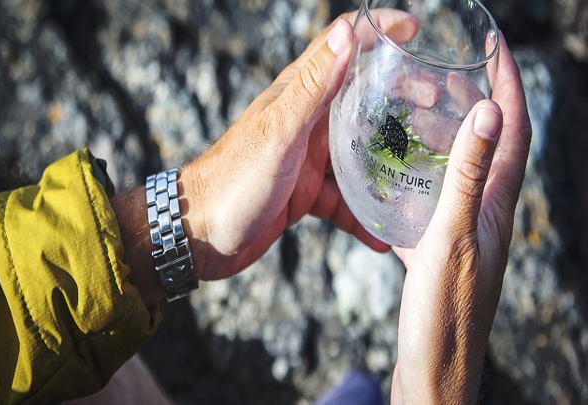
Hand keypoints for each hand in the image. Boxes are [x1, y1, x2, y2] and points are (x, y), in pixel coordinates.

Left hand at [180, 10, 419, 280]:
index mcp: (296, 97)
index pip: (339, 47)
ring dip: (388, 159)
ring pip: (357, 152)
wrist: (200, 235)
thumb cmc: (233, 180)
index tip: (414, 29)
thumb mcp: (278, 132)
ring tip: (423, 168)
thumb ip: (312, 87)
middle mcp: (304, 122)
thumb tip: (346, 33)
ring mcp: (305, 159)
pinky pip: (342, 200)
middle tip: (435, 102)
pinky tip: (384, 235)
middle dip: (397, 97)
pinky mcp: (304, 193)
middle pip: (358, 99)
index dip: (375, 31)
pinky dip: (363, 215)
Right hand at [390, 33, 531, 403]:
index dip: (509, 81)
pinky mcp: (444, 244)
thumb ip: (470, 178)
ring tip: (429, 106)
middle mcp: (488, 209)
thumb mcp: (454, 237)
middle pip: (495, 140)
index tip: (495, 44)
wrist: (436, 365)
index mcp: (497, 202)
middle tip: (458, 66)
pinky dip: (428, 170)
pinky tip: (401, 169)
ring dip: (457, 130)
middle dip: (485, 96)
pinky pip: (441, 194)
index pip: (514, 128)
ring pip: (467, 165)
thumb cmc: (445, 311)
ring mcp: (467, 226)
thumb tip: (489, 114)